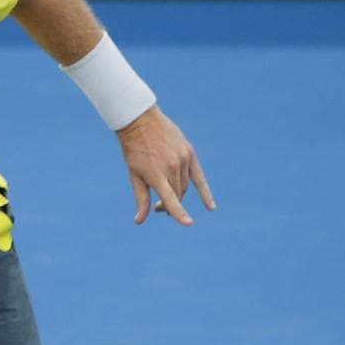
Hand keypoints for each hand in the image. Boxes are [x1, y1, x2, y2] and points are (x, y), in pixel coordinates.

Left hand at [117, 105, 215, 225]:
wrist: (140, 121)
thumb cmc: (134, 150)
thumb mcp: (134, 175)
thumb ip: (141, 198)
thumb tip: (139, 221)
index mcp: (156, 174)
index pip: (170, 197)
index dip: (178, 212)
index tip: (188, 223)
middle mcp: (172, 167)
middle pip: (177, 195)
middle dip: (168, 205)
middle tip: (157, 208)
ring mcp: (182, 159)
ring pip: (185, 187)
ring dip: (178, 196)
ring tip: (165, 200)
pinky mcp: (189, 153)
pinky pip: (200, 177)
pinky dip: (204, 192)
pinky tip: (210, 206)